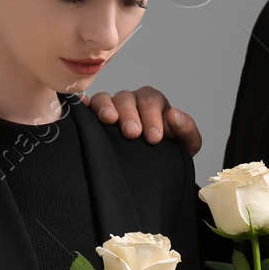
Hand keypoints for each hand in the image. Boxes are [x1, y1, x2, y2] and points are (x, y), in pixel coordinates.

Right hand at [84, 87, 201, 155]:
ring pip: (104, 99)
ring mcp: (109, 109)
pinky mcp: (92, 119)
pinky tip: (82, 108)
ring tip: (109, 120)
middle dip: (130, 114)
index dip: (152, 117)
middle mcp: (129, 102)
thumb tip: (173, 114)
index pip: (151, 101)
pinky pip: (85, 107)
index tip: (154, 138)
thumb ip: (187, 131)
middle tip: (132, 133)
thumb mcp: (184, 146)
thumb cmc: (167, 153)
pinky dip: (82, 106)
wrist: (150, 171)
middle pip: (127, 98)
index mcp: (152, 103)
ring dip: (106, 107)